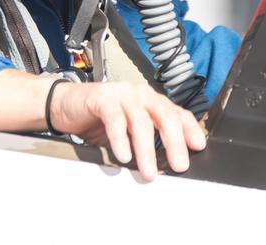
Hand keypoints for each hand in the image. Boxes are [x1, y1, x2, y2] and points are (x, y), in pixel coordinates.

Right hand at [49, 80, 205, 179]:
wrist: (66, 106)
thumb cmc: (100, 120)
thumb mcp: (129, 132)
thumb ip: (147, 142)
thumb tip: (168, 166)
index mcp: (151, 101)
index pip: (177, 113)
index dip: (190, 129)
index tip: (198, 148)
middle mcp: (140, 94)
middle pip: (164, 116)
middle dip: (174, 142)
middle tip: (179, 165)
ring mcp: (121, 93)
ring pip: (141, 121)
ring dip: (147, 149)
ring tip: (149, 172)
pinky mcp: (102, 98)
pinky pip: (115, 119)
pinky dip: (120, 139)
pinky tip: (123, 155)